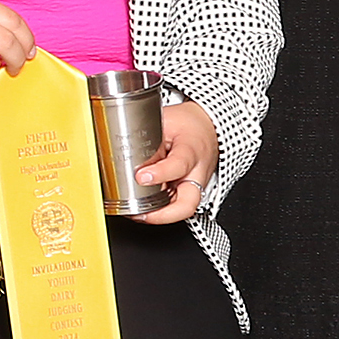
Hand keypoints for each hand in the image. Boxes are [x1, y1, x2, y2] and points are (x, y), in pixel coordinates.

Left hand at [127, 102, 220, 225]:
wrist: (208, 127)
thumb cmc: (187, 125)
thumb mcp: (165, 122)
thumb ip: (148, 138)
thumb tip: (130, 158)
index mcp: (192, 151)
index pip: (179, 166)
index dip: (160, 173)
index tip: (141, 176)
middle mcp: (197, 173)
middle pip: (188, 203)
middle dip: (164, 214)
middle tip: (141, 213)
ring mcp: (195, 185)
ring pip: (183, 209)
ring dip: (160, 216)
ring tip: (136, 214)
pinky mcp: (190, 191)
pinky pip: (177, 206)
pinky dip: (161, 211)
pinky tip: (143, 209)